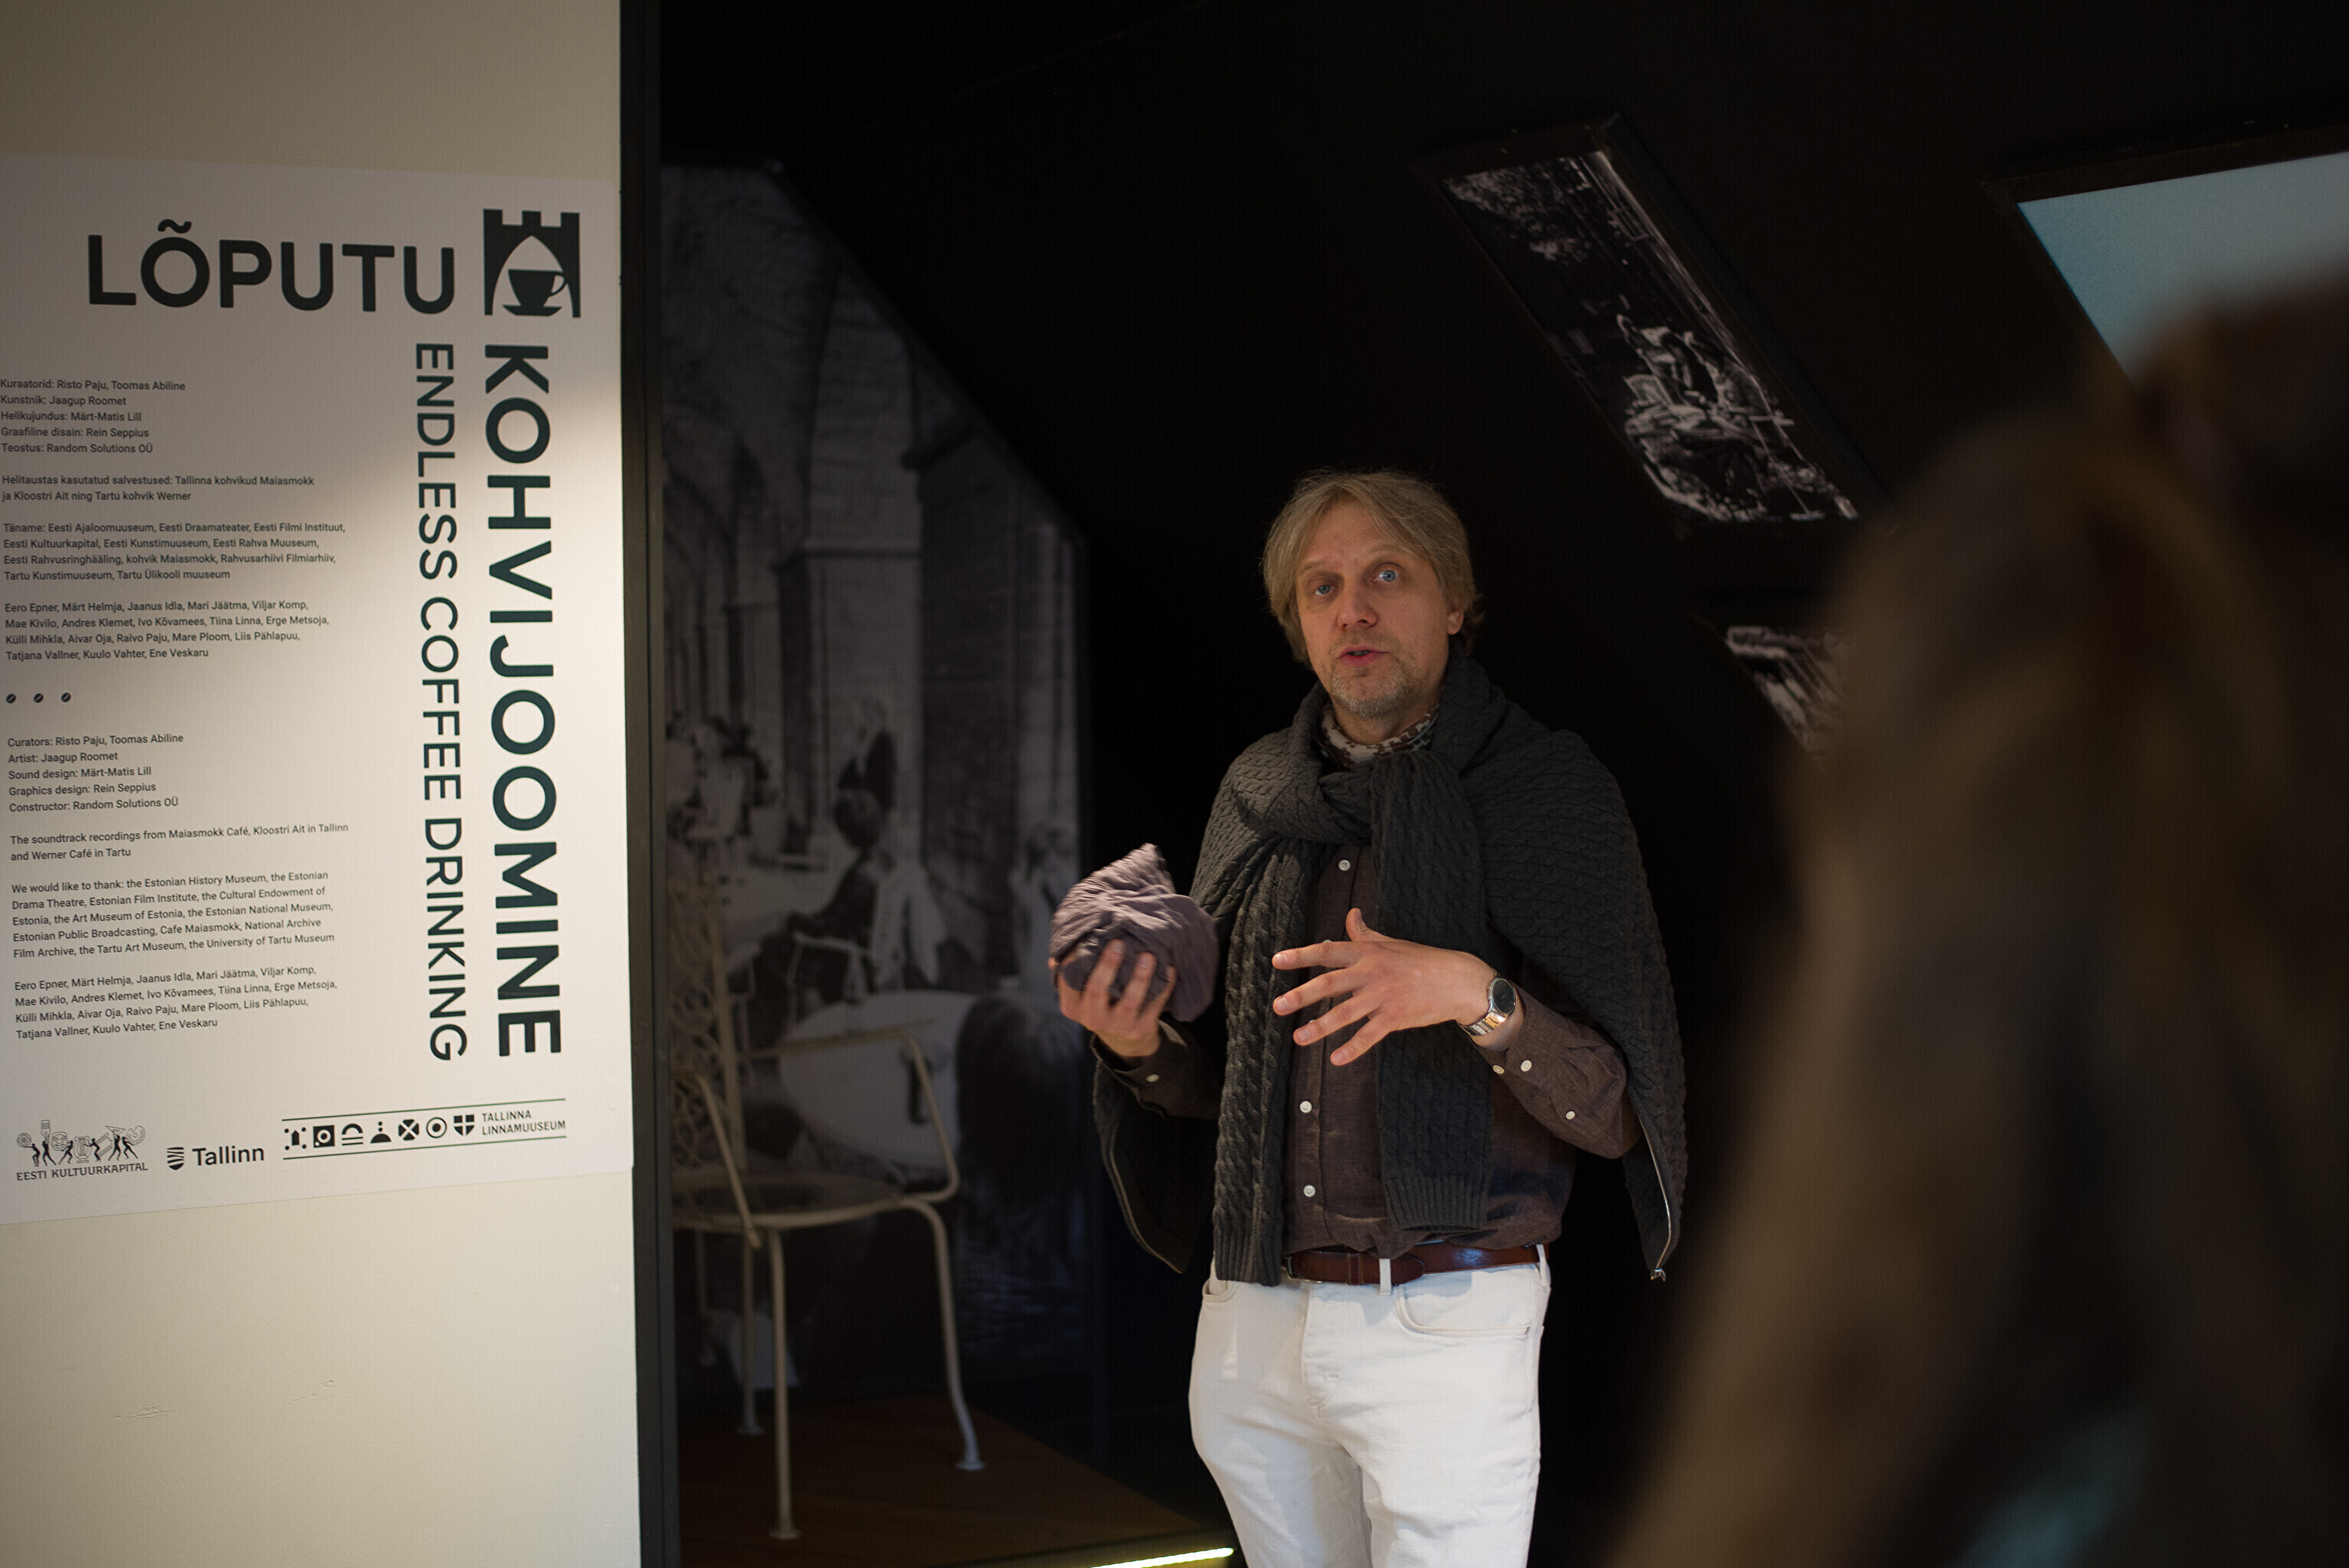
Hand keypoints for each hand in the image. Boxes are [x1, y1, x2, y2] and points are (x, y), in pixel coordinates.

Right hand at [1054, 940, 1175, 1059]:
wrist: (1122, 1035)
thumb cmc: (1099, 1001)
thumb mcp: (1081, 992)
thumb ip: (1072, 971)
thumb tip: (1060, 950)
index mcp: (1072, 1006)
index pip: (1069, 980)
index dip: (1077, 958)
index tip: (1090, 936)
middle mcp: (1091, 1019)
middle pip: (1098, 989)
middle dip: (1108, 964)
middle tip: (1119, 942)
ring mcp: (1117, 1027)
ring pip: (1129, 1001)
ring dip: (1140, 977)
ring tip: (1148, 955)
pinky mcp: (1140, 1029)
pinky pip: (1155, 1005)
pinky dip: (1163, 986)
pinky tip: (1168, 968)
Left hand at [1271, 908, 1496, 1065]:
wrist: (1457, 980)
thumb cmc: (1421, 960)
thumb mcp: (1391, 943)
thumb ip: (1365, 933)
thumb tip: (1351, 913)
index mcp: (1367, 952)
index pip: (1328, 952)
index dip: (1301, 955)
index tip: (1277, 960)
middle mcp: (1371, 972)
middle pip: (1330, 983)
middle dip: (1301, 995)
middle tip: (1278, 1006)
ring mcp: (1383, 996)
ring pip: (1345, 1012)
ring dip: (1320, 1027)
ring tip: (1298, 1038)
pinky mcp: (1396, 1017)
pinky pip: (1369, 1035)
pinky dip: (1353, 1048)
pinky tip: (1335, 1059)